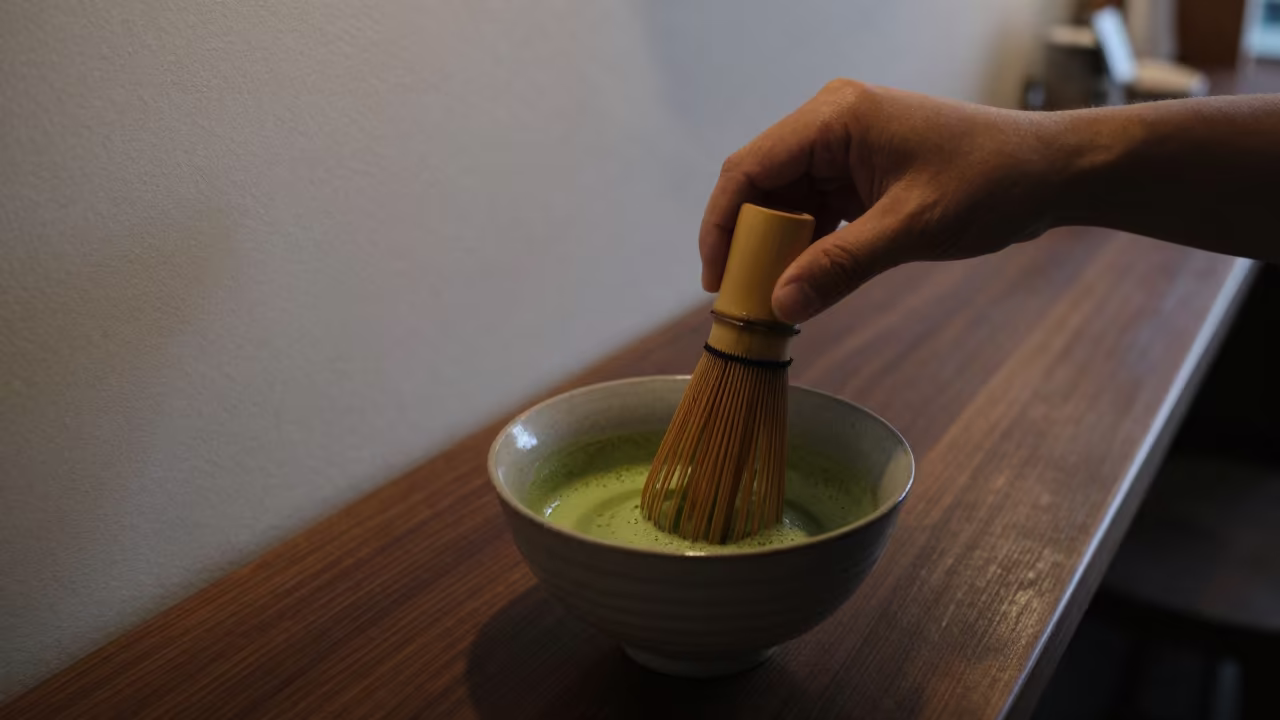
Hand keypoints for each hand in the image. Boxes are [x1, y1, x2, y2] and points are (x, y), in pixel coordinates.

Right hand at [701, 79, 1067, 322]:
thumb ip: (840, 266)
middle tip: (741, 301)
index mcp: (836, 117)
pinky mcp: (859, 174)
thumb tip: (780, 306)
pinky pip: (814, 212)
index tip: (717, 280)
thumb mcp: (911, 228)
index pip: (750, 168)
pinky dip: (804, 248)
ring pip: (784, 204)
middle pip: (760, 187)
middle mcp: (831, 125)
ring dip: (775, 250)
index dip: (722, 224)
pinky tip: (802, 284)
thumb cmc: (991, 182)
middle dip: (747, 243)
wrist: (1050, 173)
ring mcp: (844, 149)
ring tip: (769, 301)